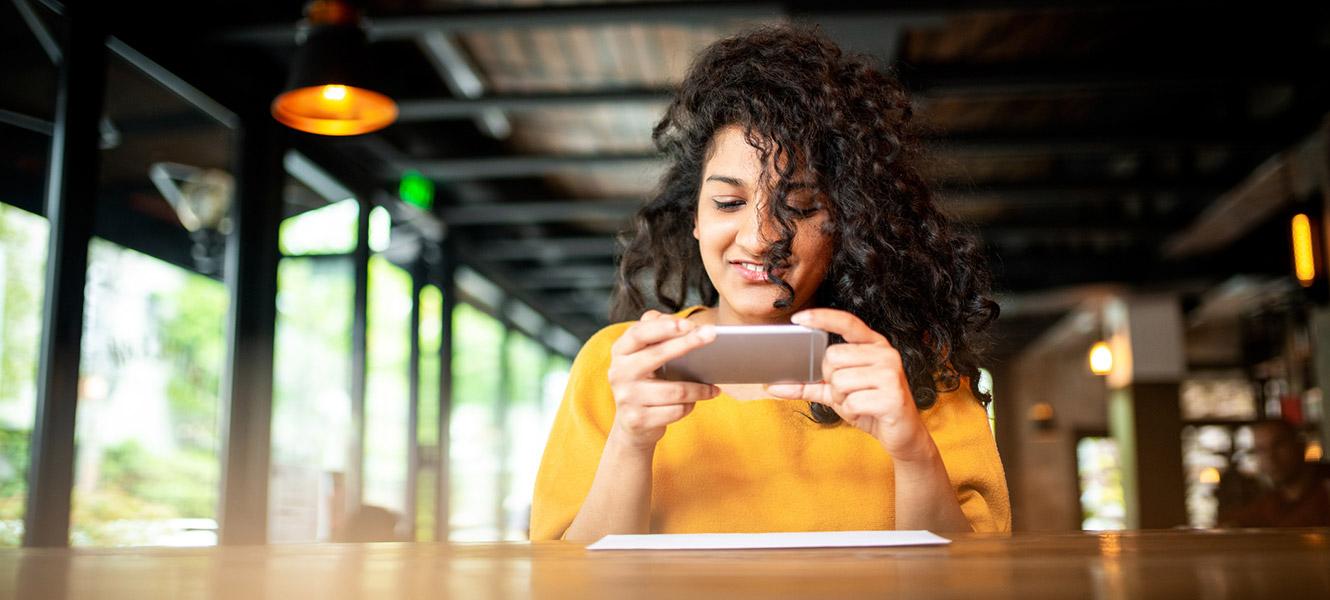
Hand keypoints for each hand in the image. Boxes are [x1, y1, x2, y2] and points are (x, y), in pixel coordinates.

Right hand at [606, 310, 718, 450]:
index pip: (639, 333)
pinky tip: (696, 403)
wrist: (632, 423)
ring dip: (699, 388)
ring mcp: (626, 397)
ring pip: (674, 390)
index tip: (688, 323)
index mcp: (621, 351)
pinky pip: (675, 411)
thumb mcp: (645, 355)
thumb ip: (657, 333)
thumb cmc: (647, 380)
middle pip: (657, 355)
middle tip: (713, 335)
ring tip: (713, 387)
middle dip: (688, 343)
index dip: (663, 327)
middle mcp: (618, 372)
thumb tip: (684, 325)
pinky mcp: (637, 419)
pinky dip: (690, 406)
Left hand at [765, 308, 935, 462]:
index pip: (846, 322)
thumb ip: (809, 385)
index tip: (798, 319)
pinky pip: (851, 402)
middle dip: (831, 380)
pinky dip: (851, 412)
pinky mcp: (893, 396)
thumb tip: (772, 386)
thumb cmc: (870, 407)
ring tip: (859, 403)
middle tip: (847, 392)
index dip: (821, 318)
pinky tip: (867, 412)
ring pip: (839, 381)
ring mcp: (891, 373)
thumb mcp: (837, 393)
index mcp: (873, 344)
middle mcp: (885, 353)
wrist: (903, 435)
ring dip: (841, 399)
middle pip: (832, 357)